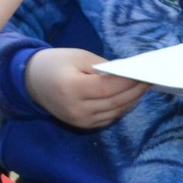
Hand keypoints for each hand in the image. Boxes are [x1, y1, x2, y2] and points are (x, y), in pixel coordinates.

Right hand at [25, 47, 146, 129]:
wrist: (31, 82)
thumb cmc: (55, 63)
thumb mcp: (79, 56)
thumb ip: (105, 67)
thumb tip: (129, 75)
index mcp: (73, 88)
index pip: (109, 87)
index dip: (130, 81)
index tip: (147, 72)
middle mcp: (77, 109)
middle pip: (115, 101)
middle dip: (136, 90)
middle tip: (151, 79)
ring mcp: (80, 121)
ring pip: (115, 112)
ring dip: (132, 100)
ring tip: (144, 87)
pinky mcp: (82, 126)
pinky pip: (108, 118)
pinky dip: (121, 108)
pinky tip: (130, 97)